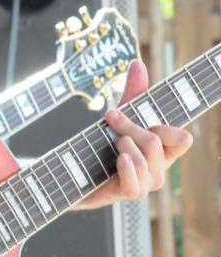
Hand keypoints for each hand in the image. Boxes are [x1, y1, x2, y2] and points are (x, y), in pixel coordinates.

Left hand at [78, 59, 192, 209]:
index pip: (181, 140)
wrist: (76, 171)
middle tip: (112, 118)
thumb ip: (133, 93)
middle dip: (131, 126)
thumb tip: (138, 63)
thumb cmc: (104, 142)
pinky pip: (135, 185)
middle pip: (155, 142)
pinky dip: (128, 169)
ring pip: (145, 162)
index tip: (155, 121)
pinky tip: (120, 159)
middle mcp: (157, 167)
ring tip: (112, 142)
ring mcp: (144, 183)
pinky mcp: (127, 194)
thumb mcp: (120, 115)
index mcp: (161, 148)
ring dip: (125, 145)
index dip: (171, 130)